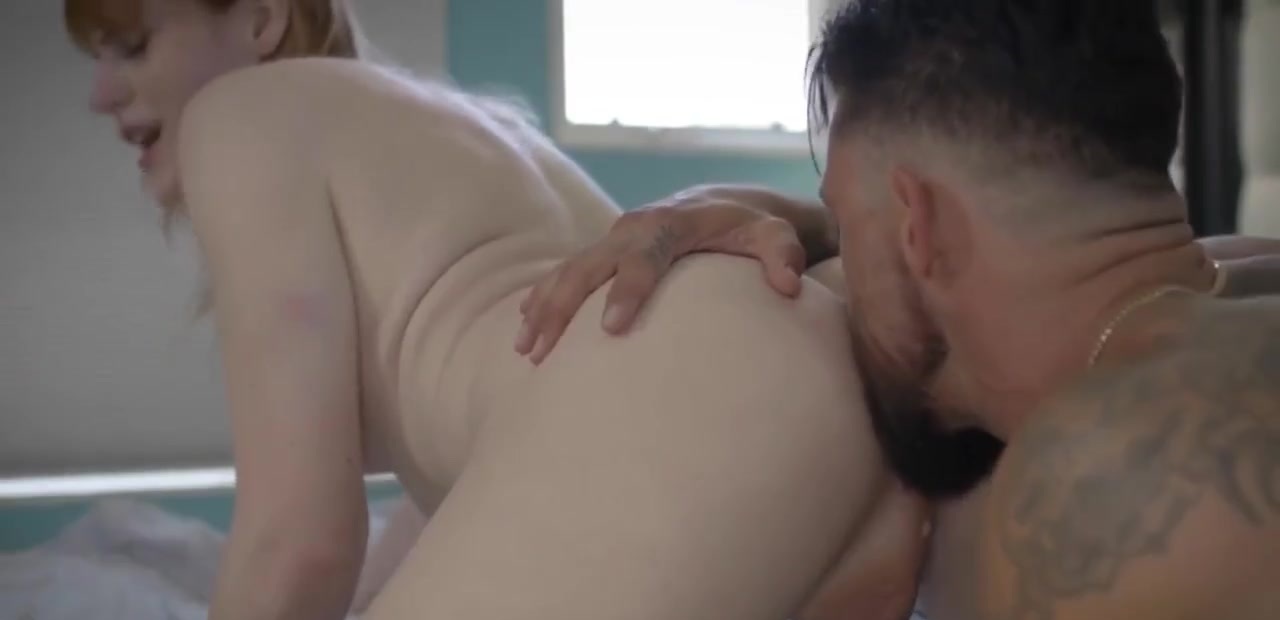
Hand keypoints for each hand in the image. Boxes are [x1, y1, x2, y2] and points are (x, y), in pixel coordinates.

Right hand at [515, 185, 808, 362]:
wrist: (723, 206)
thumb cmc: (751, 229)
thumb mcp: (776, 235)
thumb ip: (783, 254)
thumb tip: (789, 284)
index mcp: (670, 224)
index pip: (644, 258)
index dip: (627, 291)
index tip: (612, 329)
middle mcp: (633, 228)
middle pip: (588, 266)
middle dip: (562, 306)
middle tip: (541, 350)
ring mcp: (613, 240)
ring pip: (568, 270)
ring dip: (543, 308)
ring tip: (524, 350)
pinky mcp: (605, 252)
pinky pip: (566, 273)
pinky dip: (543, 297)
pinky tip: (525, 328)